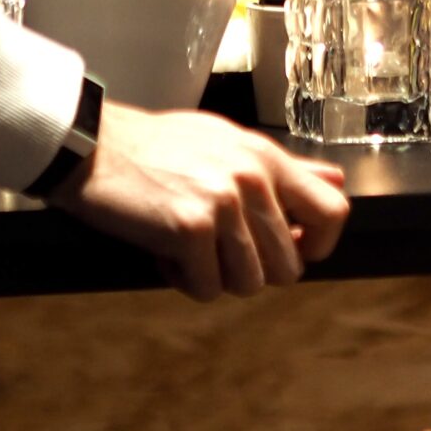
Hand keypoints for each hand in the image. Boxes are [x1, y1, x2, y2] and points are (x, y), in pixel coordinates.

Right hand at [50, 101, 349, 300]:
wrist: (94, 145)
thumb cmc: (157, 145)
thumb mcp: (229, 142)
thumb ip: (285, 168)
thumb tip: (336, 182)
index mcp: (267, 157)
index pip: (333, 212)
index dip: (317, 246)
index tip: (289, 251)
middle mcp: (253, 179)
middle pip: (288, 267)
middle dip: (252, 271)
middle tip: (217, 251)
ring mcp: (224, 203)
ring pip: (249, 284)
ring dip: (216, 277)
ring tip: (189, 247)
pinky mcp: (191, 228)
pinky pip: (207, 289)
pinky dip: (184, 281)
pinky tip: (165, 251)